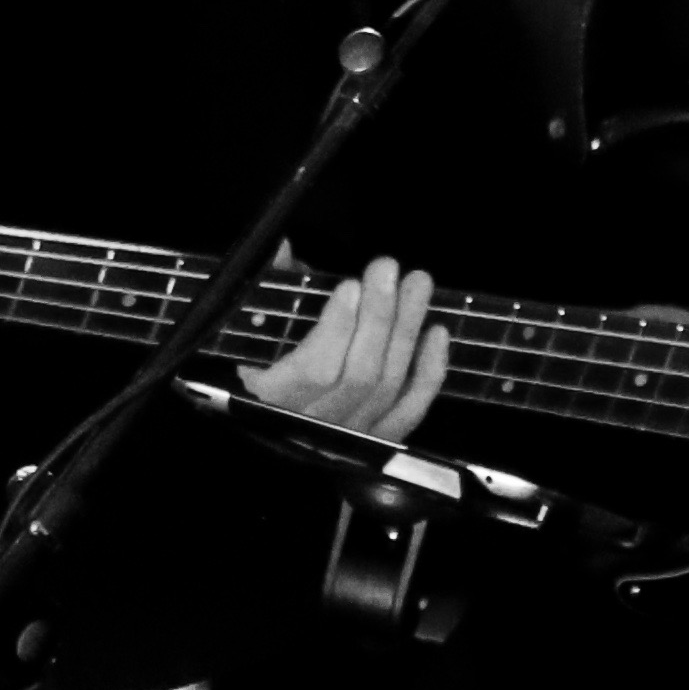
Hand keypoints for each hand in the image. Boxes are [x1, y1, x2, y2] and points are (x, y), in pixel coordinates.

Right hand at [242, 249, 452, 443]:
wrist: (279, 420)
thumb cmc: (259, 365)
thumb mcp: (251, 333)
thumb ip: (269, 292)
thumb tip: (284, 249)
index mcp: (271, 399)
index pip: (314, 370)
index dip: (337, 328)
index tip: (351, 286)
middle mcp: (313, 424)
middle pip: (360, 374)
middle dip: (379, 316)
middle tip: (388, 268)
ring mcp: (350, 437)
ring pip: (388, 386)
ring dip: (407, 330)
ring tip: (417, 282)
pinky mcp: (379, 440)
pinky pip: (411, 410)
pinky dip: (429, 371)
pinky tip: (437, 331)